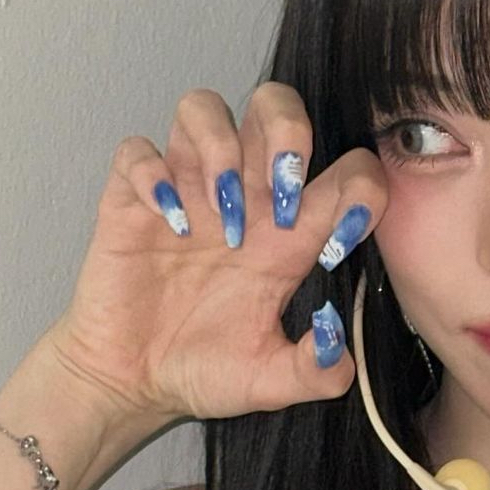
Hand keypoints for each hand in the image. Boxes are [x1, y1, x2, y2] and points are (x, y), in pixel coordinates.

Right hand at [47, 82, 387, 424]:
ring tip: (220, 209)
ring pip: (204, 108)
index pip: (347, 171)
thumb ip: (318, 370)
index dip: (357, 189)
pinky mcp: (132, 200)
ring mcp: (186, 192)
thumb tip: (339, 336)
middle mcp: (245, 200)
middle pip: (275, 106)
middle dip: (286, 134)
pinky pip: (137, 149)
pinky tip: (166, 221)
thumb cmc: (206, 371)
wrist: (134, 383)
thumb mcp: (272, 382)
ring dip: (219, 147)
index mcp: (291, 236)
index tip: (336, 241)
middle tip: (279, 197)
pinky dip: (151, 173)